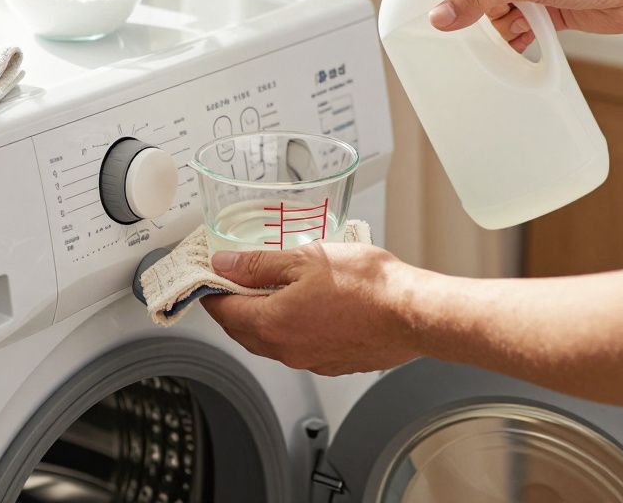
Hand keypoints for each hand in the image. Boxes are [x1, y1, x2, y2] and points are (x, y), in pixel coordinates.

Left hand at [201, 242, 421, 375]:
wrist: (413, 314)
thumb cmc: (367, 286)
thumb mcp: (306, 259)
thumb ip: (260, 263)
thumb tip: (225, 266)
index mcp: (272, 324)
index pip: (222, 313)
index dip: (211, 292)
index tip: (210, 275)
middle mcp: (287, 350)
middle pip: (242, 331)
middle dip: (233, 306)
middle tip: (235, 279)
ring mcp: (310, 360)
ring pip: (270, 340)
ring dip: (262, 317)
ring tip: (272, 287)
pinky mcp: (333, 363)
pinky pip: (298, 346)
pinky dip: (290, 327)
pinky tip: (305, 305)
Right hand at [432, 0, 622, 51]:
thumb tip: (441, 14)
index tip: (418, 1)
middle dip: (465, 15)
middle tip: (451, 34)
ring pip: (495, 17)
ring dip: (492, 33)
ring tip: (486, 46)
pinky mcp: (549, 14)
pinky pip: (518, 32)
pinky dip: (513, 44)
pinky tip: (510, 53)